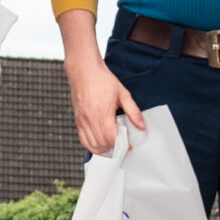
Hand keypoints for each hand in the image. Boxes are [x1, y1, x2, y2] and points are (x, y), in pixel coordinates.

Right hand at [58, 8, 145, 154]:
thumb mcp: (123, 93)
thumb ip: (133, 111)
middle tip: (122, 143)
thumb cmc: (102, 80)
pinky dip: (92, 145)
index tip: (128, 144)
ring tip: (112, 143)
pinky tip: (100, 142)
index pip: (111, 138)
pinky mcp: (77, 120)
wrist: (84, 70)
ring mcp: (82, 120)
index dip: (121, 145)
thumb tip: (141, 126)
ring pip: (92, 145)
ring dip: (103, 149)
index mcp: (103, 112)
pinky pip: (83, 140)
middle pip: (102, 144)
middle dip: (114, 148)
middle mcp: (90, 118)